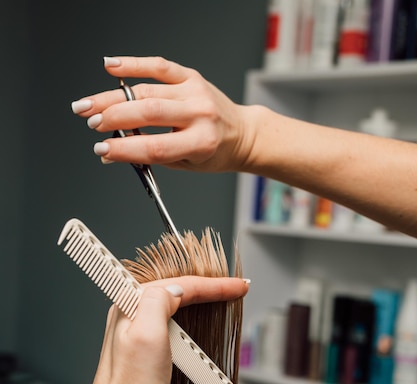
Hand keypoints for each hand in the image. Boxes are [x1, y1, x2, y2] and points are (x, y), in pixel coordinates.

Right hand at [71, 56, 255, 172]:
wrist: (242, 134)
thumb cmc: (214, 152)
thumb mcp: (185, 164)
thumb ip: (151, 157)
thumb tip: (112, 152)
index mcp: (201, 142)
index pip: (155, 145)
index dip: (124, 148)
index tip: (101, 150)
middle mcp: (199, 113)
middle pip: (148, 112)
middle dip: (113, 118)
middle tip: (91, 123)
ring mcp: (195, 91)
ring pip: (147, 90)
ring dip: (112, 97)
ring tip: (89, 106)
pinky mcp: (191, 76)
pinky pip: (158, 66)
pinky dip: (132, 65)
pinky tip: (110, 67)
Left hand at [74, 276, 248, 383]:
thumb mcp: (148, 334)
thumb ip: (159, 301)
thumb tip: (175, 288)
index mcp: (129, 305)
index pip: (179, 285)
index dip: (213, 285)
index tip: (238, 287)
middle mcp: (129, 313)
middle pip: (177, 290)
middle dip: (209, 288)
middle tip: (236, 290)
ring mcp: (135, 330)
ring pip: (175, 306)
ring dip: (201, 301)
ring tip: (223, 299)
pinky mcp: (143, 347)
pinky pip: (172, 323)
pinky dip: (191, 319)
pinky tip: (200, 322)